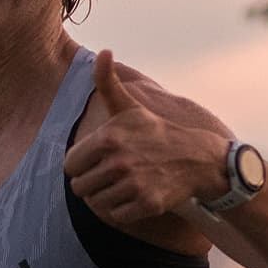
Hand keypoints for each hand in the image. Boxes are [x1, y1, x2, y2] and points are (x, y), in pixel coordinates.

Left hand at [62, 50, 229, 228]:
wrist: (196, 158)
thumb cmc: (155, 131)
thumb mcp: (129, 106)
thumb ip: (107, 82)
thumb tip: (103, 51)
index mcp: (107, 139)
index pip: (70, 166)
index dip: (81, 165)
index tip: (98, 160)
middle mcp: (118, 162)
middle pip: (80, 188)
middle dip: (92, 183)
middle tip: (112, 175)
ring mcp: (133, 185)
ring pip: (97, 204)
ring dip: (107, 197)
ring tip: (124, 184)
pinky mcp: (147, 205)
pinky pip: (116, 216)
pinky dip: (123, 210)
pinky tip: (135, 196)